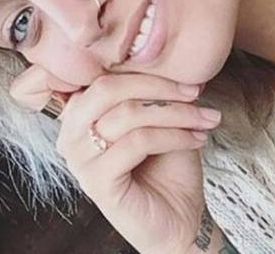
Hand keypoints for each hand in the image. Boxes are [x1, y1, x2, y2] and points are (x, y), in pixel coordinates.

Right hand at [10, 68, 221, 253]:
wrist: (177, 218)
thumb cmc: (166, 167)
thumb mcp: (159, 119)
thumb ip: (151, 91)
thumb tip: (172, 56)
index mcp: (81, 114)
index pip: (103, 75)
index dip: (144, 71)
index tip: (186, 77)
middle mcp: (71, 135)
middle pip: (107, 89)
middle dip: (158, 86)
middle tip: (194, 92)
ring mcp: (80, 160)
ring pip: (128, 115)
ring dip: (175, 113)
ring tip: (204, 119)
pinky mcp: (97, 182)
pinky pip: (137, 143)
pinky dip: (174, 136)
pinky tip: (196, 140)